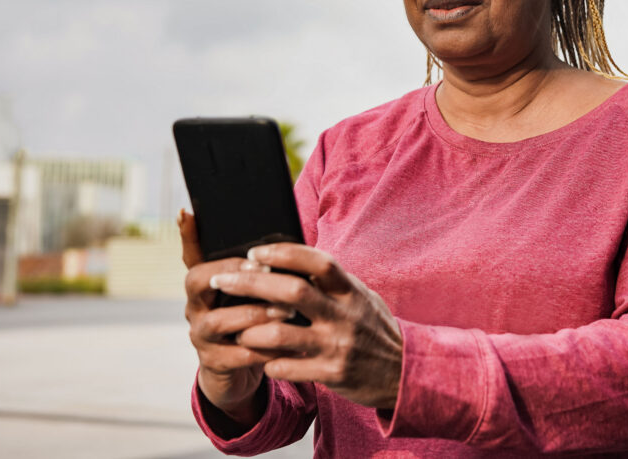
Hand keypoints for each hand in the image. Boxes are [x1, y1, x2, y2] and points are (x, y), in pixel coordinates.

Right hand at [179, 210, 294, 428]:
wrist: (237, 371)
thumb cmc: (248, 320)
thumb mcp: (248, 291)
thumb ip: (254, 267)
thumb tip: (271, 236)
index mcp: (203, 283)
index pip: (191, 254)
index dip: (189, 236)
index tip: (192, 216)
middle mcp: (194, 305)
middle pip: (196, 280)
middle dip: (232, 272)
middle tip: (265, 269)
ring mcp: (200, 335)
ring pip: (218, 320)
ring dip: (255, 313)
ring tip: (287, 310)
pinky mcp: (214, 362)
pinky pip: (237, 354)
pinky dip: (264, 348)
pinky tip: (289, 343)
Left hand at [210, 243, 403, 408]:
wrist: (404, 371)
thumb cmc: (373, 328)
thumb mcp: (360, 297)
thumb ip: (330, 281)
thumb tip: (288, 257)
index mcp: (351, 291)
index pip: (317, 262)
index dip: (284, 253)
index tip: (255, 252)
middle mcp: (344, 315)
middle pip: (292, 291)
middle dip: (252, 283)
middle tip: (223, 280)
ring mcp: (337, 346)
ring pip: (282, 334)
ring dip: (252, 330)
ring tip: (237, 329)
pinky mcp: (332, 374)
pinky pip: (288, 367)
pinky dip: (269, 363)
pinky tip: (261, 359)